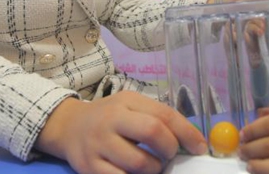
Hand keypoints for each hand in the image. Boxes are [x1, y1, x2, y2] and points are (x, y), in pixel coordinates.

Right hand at [36, 91, 206, 173]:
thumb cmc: (109, 118)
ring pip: (140, 163)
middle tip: (170, 155)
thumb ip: (157, 117)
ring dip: (154, 169)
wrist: (69, 127)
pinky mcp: (90, 167)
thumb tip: (191, 139)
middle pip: (153, 132)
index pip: (164, 114)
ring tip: (150, 165)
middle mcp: (112, 119)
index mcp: (127, 102)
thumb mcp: (130, 107)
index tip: (200, 147)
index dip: (188, 133)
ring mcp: (99, 144)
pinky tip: (133, 173)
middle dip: (170, 149)